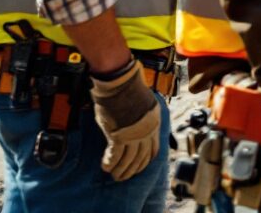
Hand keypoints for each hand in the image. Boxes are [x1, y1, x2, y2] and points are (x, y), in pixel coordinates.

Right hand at [90, 58, 160, 180]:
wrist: (121, 83)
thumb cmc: (129, 90)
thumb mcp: (144, 104)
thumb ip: (142, 119)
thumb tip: (136, 126)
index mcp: (154, 123)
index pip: (153, 149)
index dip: (146, 160)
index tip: (140, 167)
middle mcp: (147, 132)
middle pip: (141, 158)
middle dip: (132, 169)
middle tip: (123, 177)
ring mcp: (134, 135)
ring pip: (129, 159)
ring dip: (121, 170)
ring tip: (114, 175)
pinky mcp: (119, 136)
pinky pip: (115, 155)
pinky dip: (110, 163)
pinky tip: (106, 167)